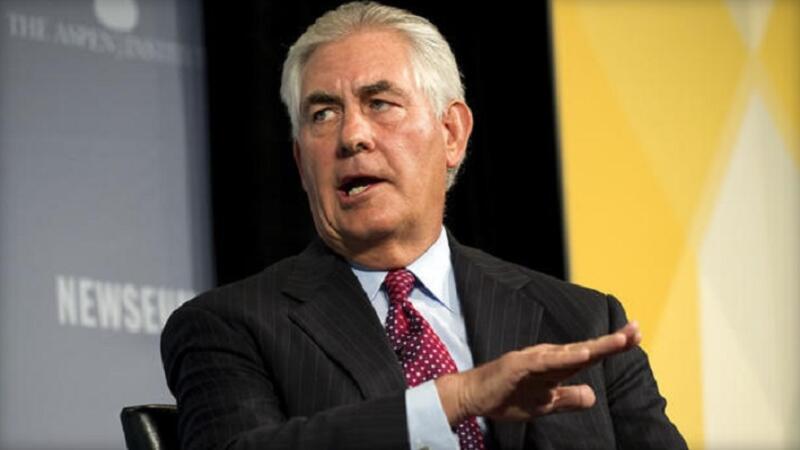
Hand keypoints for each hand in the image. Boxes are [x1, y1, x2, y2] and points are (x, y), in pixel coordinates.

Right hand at [435, 322, 640, 424]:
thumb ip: (568, 398)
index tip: (636, 336)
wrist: (474, 397)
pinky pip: (546, 362)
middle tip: (637, 331)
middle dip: (612, 341)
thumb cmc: (508, 397)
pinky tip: (582, 356)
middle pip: (586, 349)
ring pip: (570, 353)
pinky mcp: (519, 365)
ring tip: (620, 341)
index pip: (589, 356)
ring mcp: (534, 360)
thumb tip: (593, 395)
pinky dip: (565, 358)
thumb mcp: (545, 405)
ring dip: (596, 347)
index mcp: (555, 367)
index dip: (612, 347)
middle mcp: (548, 358)